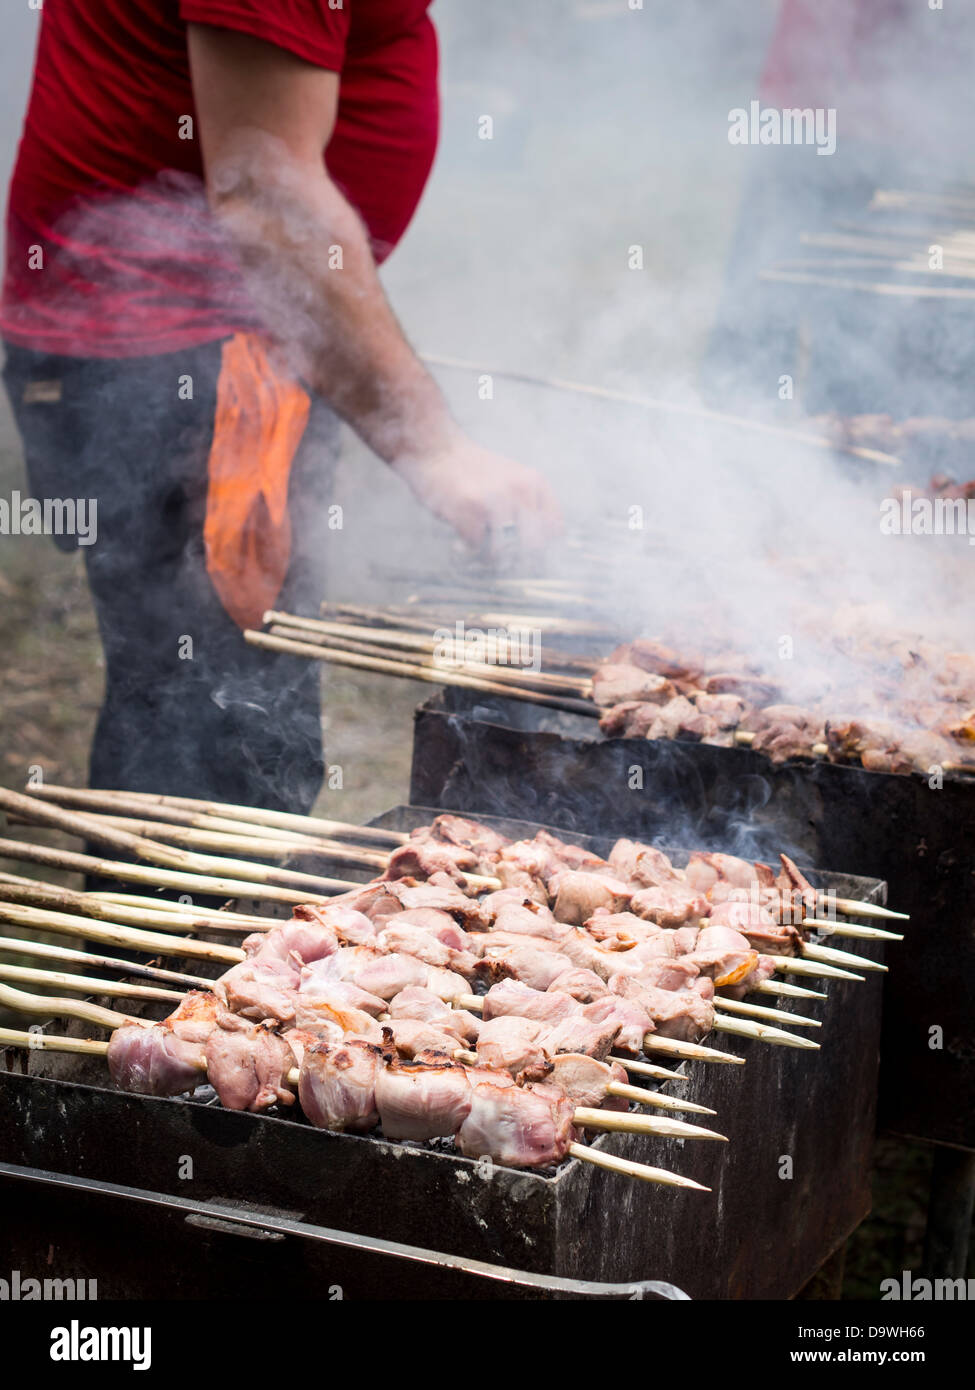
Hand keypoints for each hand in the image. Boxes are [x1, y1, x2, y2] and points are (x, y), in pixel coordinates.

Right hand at [395, 438, 563, 563]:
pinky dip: (468, 547)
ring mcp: (495, 501)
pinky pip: (477, 547)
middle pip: (534, 546)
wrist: (436, 448)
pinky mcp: (469, 511)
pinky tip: (461, 533)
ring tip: (479, 543)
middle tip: (501, 555)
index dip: (543, 548)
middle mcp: (520, 490)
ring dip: (490, 556)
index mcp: (535, 482)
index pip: (556, 530)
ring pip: (505, 552)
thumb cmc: (472, 470)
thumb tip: (540, 549)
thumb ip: (530, 505)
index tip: (528, 554)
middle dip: (518, 558)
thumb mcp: (513, 478)